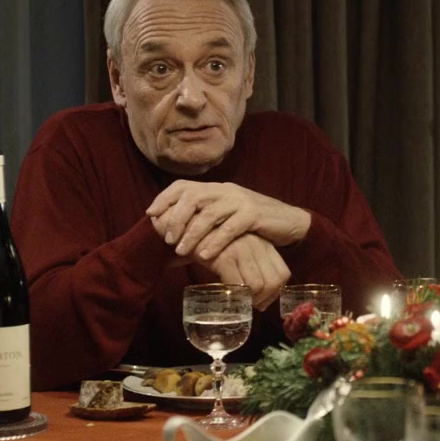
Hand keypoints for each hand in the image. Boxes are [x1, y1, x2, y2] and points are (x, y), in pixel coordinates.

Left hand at [147, 181, 312, 259]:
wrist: (289, 221)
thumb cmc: (253, 223)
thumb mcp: (226, 215)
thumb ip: (206, 217)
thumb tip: (176, 230)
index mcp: (216, 189)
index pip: (184, 185)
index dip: (164, 198)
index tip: (150, 214)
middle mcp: (226, 190)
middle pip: (192, 197)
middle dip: (176, 218)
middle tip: (167, 238)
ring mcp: (240, 201)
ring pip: (209, 214)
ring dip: (192, 233)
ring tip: (180, 251)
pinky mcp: (254, 214)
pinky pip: (230, 228)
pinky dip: (214, 242)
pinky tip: (204, 255)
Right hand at [194, 233, 290, 309]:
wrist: (188, 228)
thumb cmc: (214, 243)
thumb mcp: (240, 249)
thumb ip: (252, 266)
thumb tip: (262, 297)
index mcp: (265, 245)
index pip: (283, 274)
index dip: (276, 293)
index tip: (262, 301)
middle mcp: (257, 246)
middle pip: (274, 282)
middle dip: (264, 300)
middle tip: (250, 306)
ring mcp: (242, 251)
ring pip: (258, 285)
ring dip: (249, 300)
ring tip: (239, 303)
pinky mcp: (224, 257)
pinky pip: (237, 284)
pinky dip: (234, 295)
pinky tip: (227, 296)